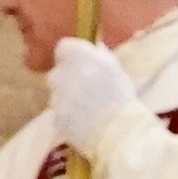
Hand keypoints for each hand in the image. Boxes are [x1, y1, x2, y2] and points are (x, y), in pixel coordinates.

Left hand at [42, 37, 137, 158]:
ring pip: (58, 93)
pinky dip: (69, 115)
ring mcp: (57, 97)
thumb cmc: (121, 98)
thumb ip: (101, 55)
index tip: (82, 63)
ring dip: (69, 98)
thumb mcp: (116, 69)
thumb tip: (94, 47)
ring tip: (90, 108)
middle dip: (69, 78)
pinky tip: (86, 121)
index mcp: (78, 56)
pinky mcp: (56, 117)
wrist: (120, 131)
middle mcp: (62, 73)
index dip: (73, 55)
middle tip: (88, 88)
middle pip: (59, 72)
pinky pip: (60, 112)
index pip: (64, 47)